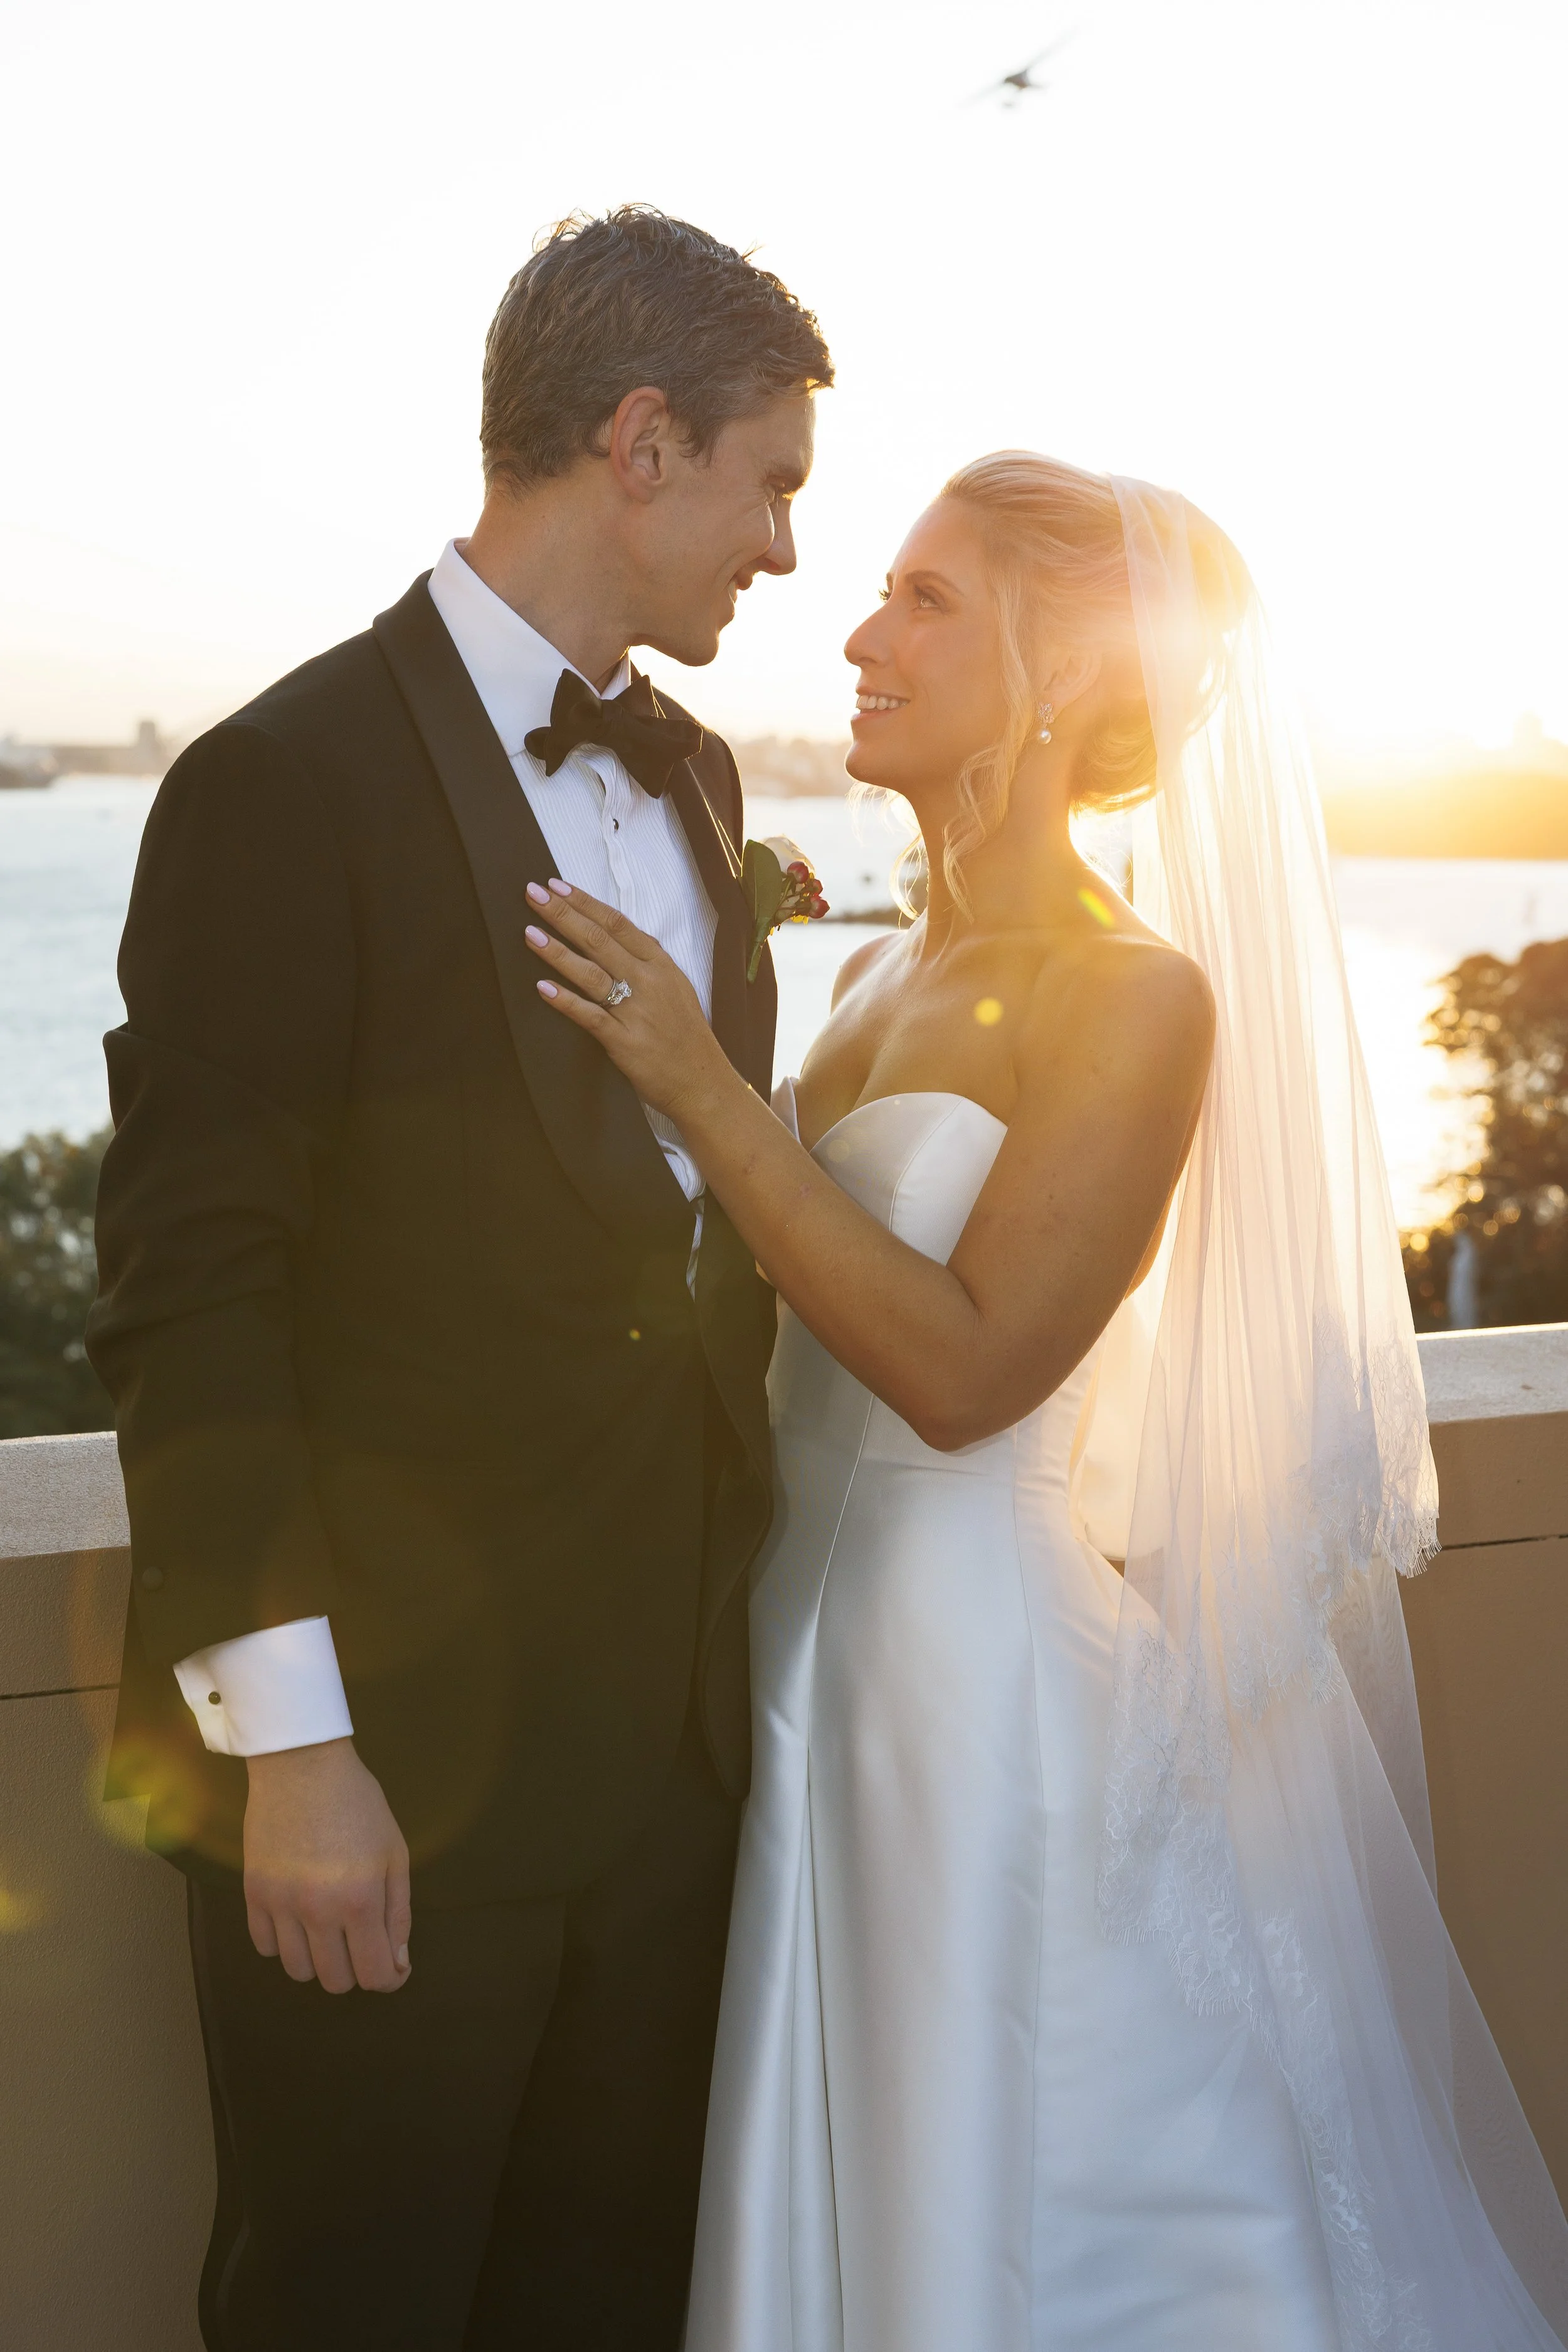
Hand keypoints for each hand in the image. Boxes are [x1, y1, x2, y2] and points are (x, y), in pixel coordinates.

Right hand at [243, 1737, 412, 1993]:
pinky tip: (298, 1919)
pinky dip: (284, 1944)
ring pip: (297, 1971)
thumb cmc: (358, 1805)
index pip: (375, 1974)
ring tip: (328, 1930)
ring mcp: (280, 1904)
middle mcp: (318, 1911)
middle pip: (335, 1981)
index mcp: (360, 1900)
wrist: (302, 1766)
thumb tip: (398, 1965)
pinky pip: (265, 1946)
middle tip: (360, 1941)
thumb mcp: (394, 1854)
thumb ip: (398, 1914)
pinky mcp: (252, 1894)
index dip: (390, 1978)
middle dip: (356, 1969)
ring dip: (318, 1960)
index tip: (394, 1966)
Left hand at [524, 879, 735, 1125]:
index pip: (617, 924)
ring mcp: (636, 1012)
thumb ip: (647, 963)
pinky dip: (566, 1002)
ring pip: (591, 974)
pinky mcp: (625, 1043)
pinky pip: (590, 1017)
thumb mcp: (676, 988)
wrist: (703, 1084)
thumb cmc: (686, 1036)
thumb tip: (615, 937)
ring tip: (529, 933)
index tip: (557, 886)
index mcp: (661, 965)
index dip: (585, 903)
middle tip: (533, 894)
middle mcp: (649, 982)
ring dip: (558, 952)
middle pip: (599, 940)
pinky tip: (543, 989)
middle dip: (563, 914)